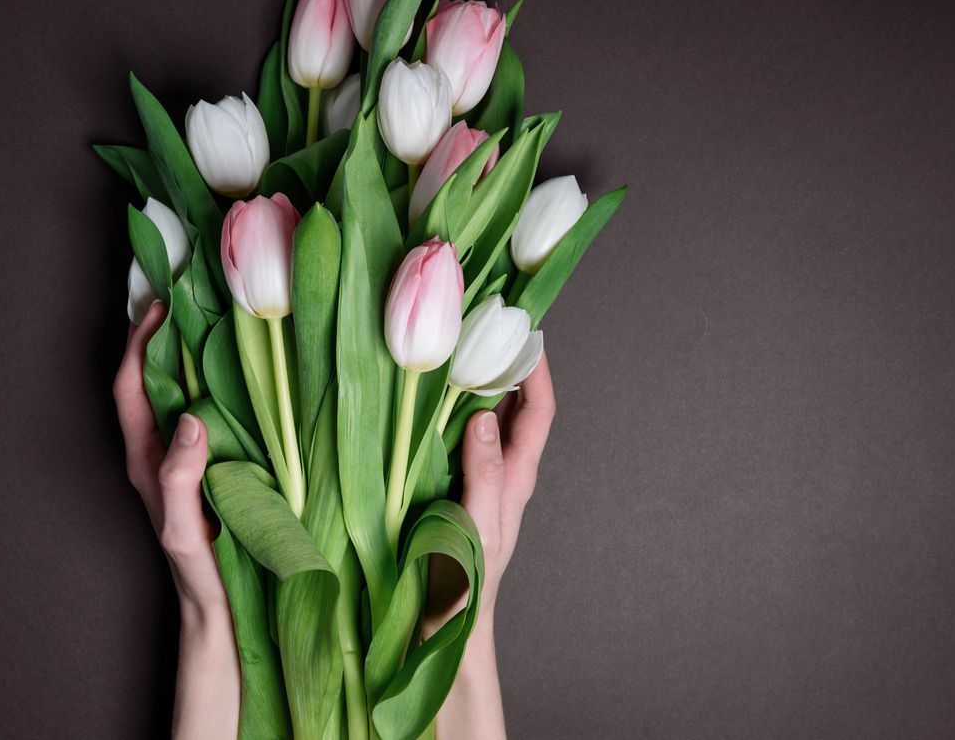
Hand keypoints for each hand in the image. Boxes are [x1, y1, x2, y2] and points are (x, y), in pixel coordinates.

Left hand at [113, 302, 239, 738]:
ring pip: (184, 394)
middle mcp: (162, 452)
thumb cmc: (197, 575)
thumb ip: (179, 477)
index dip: (142, 341)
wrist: (220, 615)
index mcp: (146, 459)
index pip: (133, 386)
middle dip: (167, 334)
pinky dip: (224, 385)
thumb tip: (191, 417)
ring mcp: (188, 460)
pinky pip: (213, 414)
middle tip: (195, 293)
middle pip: (155, 380)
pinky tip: (251, 374)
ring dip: (196, 355)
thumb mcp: (183, 529)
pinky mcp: (214, 469)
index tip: (163, 301)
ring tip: (222, 317)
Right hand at [424, 354, 556, 738]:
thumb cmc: (464, 587)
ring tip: (450, 345)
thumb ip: (484, 475)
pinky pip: (445, 439)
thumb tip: (483, 417)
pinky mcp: (441, 488)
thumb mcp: (479, 528)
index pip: (538, 412)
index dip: (537, 370)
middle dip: (502, 363)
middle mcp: (496, 472)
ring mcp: (468, 480)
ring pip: (476, 420)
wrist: (439, 632)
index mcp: (515, 478)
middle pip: (509, 406)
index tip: (526, 330)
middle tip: (480, 322)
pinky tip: (417, 396)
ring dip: (469, 383)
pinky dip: (438, 411)